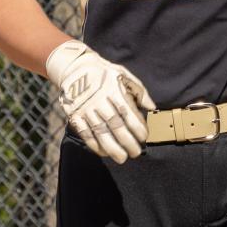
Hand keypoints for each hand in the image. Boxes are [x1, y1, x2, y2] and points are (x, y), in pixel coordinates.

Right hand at [45, 40, 156, 163]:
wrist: (76, 68)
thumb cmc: (105, 73)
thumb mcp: (124, 75)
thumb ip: (139, 91)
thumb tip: (152, 107)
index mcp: (114, 91)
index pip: (128, 113)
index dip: (137, 127)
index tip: (145, 137)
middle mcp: (99, 101)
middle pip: (115, 125)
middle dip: (127, 141)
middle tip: (137, 152)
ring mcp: (86, 109)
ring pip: (100, 132)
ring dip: (112, 147)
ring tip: (122, 158)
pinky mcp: (74, 115)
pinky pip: (84, 133)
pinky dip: (94, 144)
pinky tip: (104, 152)